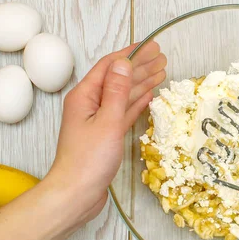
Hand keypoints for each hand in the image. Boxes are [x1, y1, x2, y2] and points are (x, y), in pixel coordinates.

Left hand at [46, 42, 166, 223]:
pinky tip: (148, 96)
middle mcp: (89, 104)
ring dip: (141, 83)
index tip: (152, 46)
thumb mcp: (107, 120)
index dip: (132, 53)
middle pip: (118, 78)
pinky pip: (123, 112)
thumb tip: (124, 62)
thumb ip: (117, 91)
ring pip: (122, 95)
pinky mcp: (105, 135)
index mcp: (85, 95)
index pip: (110, 66)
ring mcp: (97, 120)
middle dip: (139, 66)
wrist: (76, 193)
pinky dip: (136, 103)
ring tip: (161, 72)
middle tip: (162, 57)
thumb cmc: (89, 159)